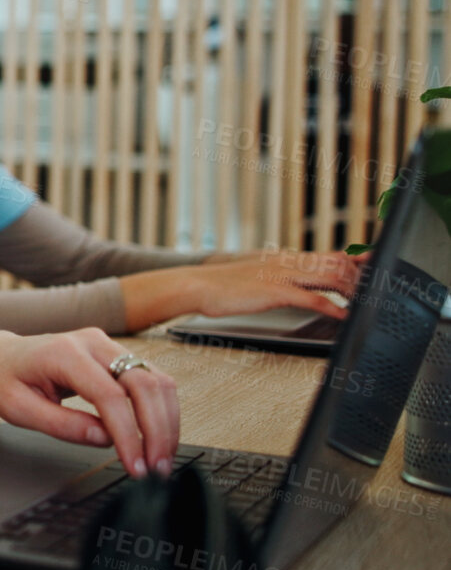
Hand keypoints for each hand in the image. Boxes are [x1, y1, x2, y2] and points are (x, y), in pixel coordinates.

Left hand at [0, 329, 179, 478]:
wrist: (1, 356)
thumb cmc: (5, 380)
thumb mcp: (18, 409)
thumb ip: (61, 424)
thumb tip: (104, 438)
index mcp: (63, 353)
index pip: (109, 395)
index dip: (128, 434)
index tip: (135, 466)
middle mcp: (92, 343)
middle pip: (143, 384)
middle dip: (157, 431)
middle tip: (157, 469)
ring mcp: (108, 345)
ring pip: (156, 380)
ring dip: (166, 422)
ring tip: (160, 459)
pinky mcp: (118, 354)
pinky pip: (152, 380)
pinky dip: (161, 411)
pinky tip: (157, 437)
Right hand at [186, 249, 359, 318]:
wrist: (197, 285)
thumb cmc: (220, 285)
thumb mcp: (253, 275)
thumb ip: (275, 276)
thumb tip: (289, 283)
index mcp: (282, 259)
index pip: (327, 254)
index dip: (353, 259)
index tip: (370, 264)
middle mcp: (286, 263)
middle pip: (335, 263)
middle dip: (358, 277)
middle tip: (371, 291)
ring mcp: (282, 276)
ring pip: (330, 277)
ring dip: (351, 291)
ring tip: (363, 303)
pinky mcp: (276, 291)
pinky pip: (313, 299)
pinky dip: (333, 307)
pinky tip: (343, 316)